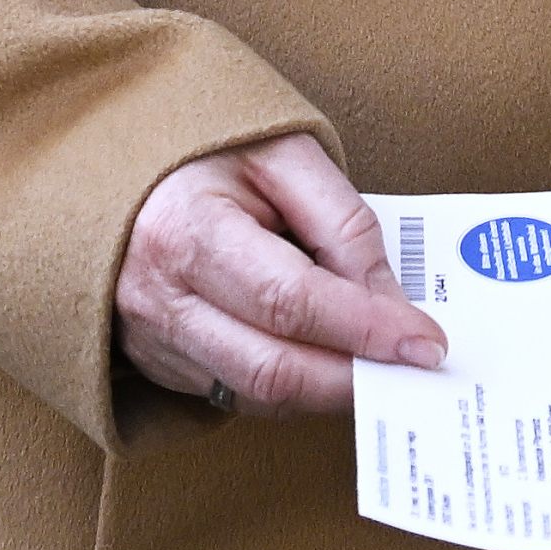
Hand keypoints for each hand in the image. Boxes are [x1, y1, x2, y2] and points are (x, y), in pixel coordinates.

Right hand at [116, 132, 445, 416]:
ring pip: (256, 395)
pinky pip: (237, 393)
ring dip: (327, 391)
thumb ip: (344, 225)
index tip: (424, 343)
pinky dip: (292, 388)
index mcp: (188, 230)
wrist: (125, 171)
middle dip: (353, 378)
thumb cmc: (210, 154)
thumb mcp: (285, 157)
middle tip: (413, 372)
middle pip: (272, 368)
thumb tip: (392, 304)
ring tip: (383, 369)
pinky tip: (330, 363)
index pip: (290, 300)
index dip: (364, 328)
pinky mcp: (158, 363)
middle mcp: (161, 297)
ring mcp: (153, 339)